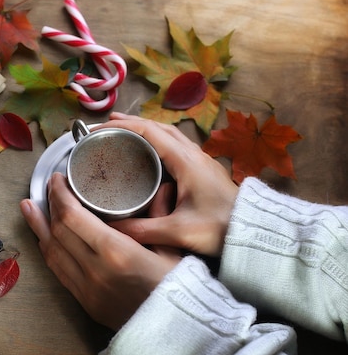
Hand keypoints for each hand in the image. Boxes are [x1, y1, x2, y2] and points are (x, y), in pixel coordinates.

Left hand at [20, 173, 178, 330]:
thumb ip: (160, 216)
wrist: (173, 335)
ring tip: (28, 207)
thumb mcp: (174, 251)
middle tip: (47, 187)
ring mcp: (85, 287)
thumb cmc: (178, 290)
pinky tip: (43, 238)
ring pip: (51, 251)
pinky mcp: (83, 301)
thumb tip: (163, 188)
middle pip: (58, 230)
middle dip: (48, 205)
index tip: (57, 179)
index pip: (73, 217)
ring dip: (38, 227)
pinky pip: (58, 271)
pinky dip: (48, 250)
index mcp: (116, 252)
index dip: (59, 195)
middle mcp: (94, 269)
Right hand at [103, 113, 238, 256]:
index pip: (148, 132)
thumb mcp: (177, 232)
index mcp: (185, 161)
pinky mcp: (204, 169)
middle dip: (130, 123)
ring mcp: (201, 160)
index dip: (121, 127)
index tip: (99, 129)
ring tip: (124, 132)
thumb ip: (141, 230)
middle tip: (106, 125)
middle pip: (158, 127)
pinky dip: (157, 140)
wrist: (255, 231)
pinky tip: (150, 152)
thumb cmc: (218, 229)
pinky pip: (176, 145)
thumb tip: (109, 229)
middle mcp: (193, 155)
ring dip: (145, 129)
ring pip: (169, 134)